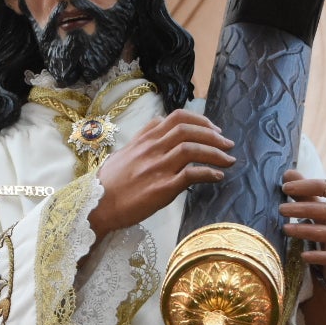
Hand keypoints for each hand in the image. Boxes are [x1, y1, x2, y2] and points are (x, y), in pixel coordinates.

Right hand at [89, 109, 235, 237]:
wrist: (96, 206)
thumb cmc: (109, 182)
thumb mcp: (124, 151)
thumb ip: (143, 137)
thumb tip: (159, 125)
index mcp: (145, 140)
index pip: (176, 118)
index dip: (200, 120)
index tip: (213, 128)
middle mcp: (152, 149)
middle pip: (188, 130)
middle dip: (213, 135)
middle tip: (227, 144)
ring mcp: (157, 168)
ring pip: (192, 149)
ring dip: (215, 153)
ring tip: (229, 160)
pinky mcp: (161, 188)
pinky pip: (191, 175)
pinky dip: (208, 173)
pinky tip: (218, 176)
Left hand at [280, 170, 325, 324]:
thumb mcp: (324, 211)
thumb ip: (307, 193)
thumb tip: (288, 173)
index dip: (312, 185)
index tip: (286, 187)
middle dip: (305, 208)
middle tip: (280, 209)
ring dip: (307, 231)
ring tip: (285, 229)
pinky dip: (318, 256)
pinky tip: (303, 256)